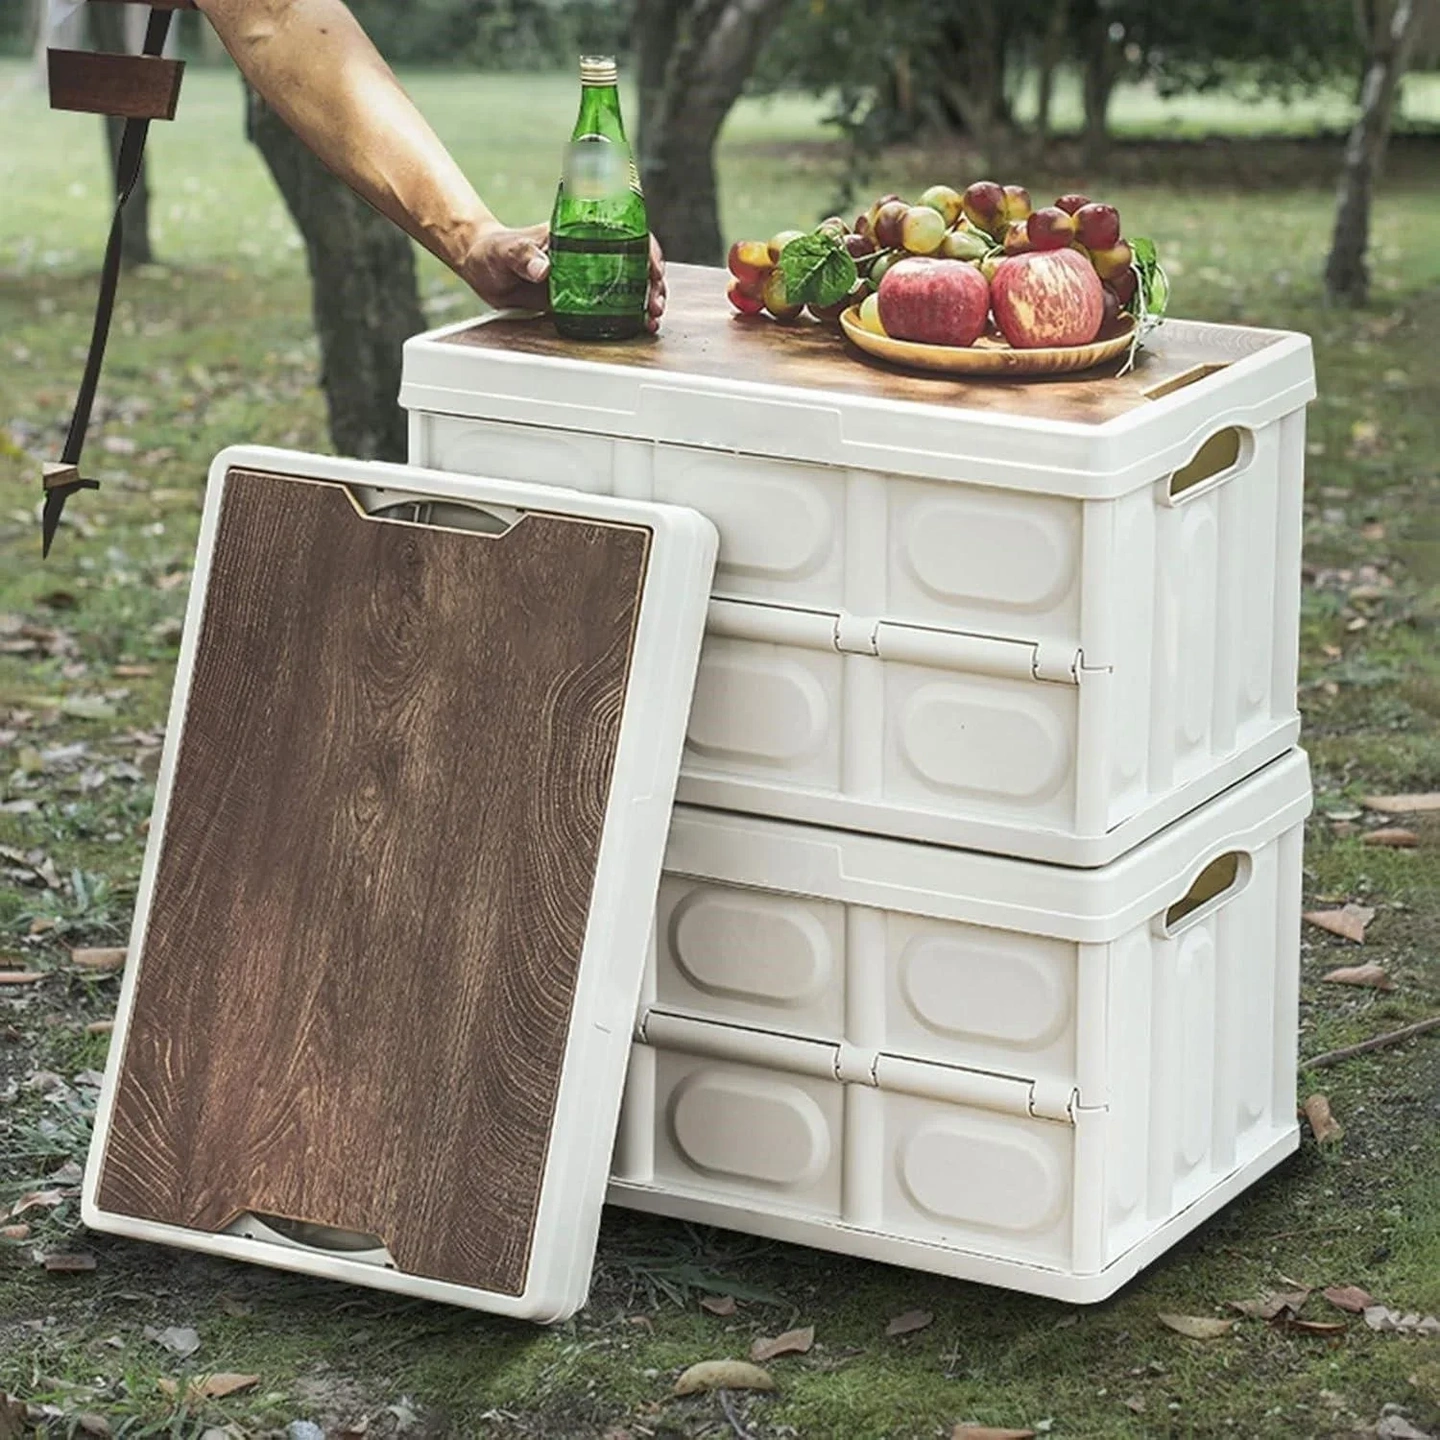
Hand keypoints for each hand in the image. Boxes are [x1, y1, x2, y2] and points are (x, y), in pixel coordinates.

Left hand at [458, 222, 666, 331]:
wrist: (482, 267)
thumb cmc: (496, 250)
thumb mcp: (509, 250)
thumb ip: (525, 256)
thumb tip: (543, 269)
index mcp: (581, 234)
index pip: (625, 234)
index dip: (646, 249)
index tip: (654, 268)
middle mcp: (591, 253)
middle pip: (636, 263)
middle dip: (654, 283)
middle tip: (656, 304)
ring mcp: (588, 277)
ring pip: (629, 286)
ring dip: (647, 302)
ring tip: (653, 319)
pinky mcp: (580, 300)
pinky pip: (611, 307)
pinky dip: (630, 316)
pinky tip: (641, 326)